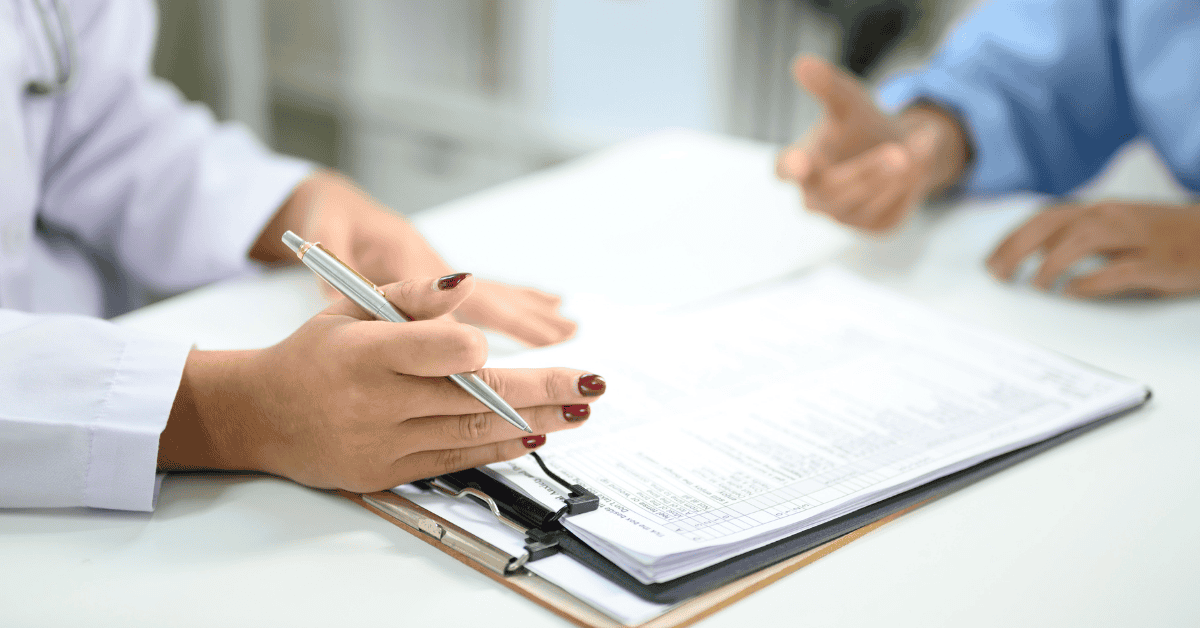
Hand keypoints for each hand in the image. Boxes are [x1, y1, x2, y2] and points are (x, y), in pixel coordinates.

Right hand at [159, 273, 605, 492]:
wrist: (262, 415)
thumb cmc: (314, 353)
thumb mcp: (352, 307)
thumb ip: (412, 295)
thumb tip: (467, 283)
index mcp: (366, 351)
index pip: (440, 350)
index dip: (473, 347)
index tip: (492, 344)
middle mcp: (377, 402)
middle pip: (474, 396)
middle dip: (543, 390)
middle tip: (593, 383)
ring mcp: (385, 443)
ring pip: (473, 431)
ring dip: (535, 421)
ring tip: (580, 409)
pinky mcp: (391, 472)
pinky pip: (457, 459)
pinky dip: (500, 447)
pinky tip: (536, 435)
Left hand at [252, 171, 575, 346]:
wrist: (333, 201)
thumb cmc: (330, 218)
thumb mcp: (327, 235)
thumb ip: (334, 265)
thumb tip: (333, 293)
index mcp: (412, 261)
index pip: (455, 301)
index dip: (483, 327)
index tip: (514, 350)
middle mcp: (438, 268)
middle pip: (491, 297)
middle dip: (528, 318)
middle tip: (568, 335)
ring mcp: (446, 273)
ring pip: (498, 293)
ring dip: (534, 310)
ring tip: (571, 324)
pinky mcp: (445, 278)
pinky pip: (491, 293)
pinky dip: (522, 300)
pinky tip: (549, 305)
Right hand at [775, 56, 969, 230]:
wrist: (903, 149)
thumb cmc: (863, 126)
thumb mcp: (850, 101)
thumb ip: (827, 86)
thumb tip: (802, 63)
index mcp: (800, 164)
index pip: (784, 170)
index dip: (791, 167)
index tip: (799, 164)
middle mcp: (815, 198)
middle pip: (836, 191)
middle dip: (868, 172)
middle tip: (900, 154)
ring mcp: (843, 217)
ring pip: (867, 204)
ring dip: (896, 176)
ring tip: (916, 147)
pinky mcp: (874, 227)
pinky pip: (892, 211)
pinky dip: (909, 187)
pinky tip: (915, 168)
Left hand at [987, 200, 1199, 297]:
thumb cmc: (1160, 235)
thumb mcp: (1115, 228)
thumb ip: (1078, 235)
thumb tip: (1032, 255)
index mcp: (1099, 209)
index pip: (1044, 217)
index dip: (1013, 238)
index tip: (990, 261)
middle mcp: (1114, 217)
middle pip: (1056, 224)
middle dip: (1020, 248)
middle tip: (999, 274)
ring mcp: (1138, 238)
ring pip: (1085, 239)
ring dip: (1054, 262)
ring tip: (1036, 285)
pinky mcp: (1160, 262)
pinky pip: (1121, 269)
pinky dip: (1094, 280)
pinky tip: (1074, 292)